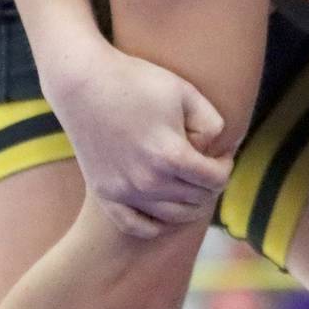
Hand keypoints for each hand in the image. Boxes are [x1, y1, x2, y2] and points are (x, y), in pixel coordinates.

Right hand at [46, 42, 232, 238]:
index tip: (222, 154)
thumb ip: (213, 124)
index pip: (216, 180)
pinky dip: (157, 223)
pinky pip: (137, 226)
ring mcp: (123, 190)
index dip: (225, 166)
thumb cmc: (138, 81)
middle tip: (206, 164)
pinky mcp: (104, 193)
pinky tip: (163, 205)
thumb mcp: (186, 93)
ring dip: (190, 203)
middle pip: (198, 199)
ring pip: (173, 216)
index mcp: (171, 155)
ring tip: (189, 182)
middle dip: (210, 183)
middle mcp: (148, 180)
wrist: (82, 83)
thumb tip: (218, 151)